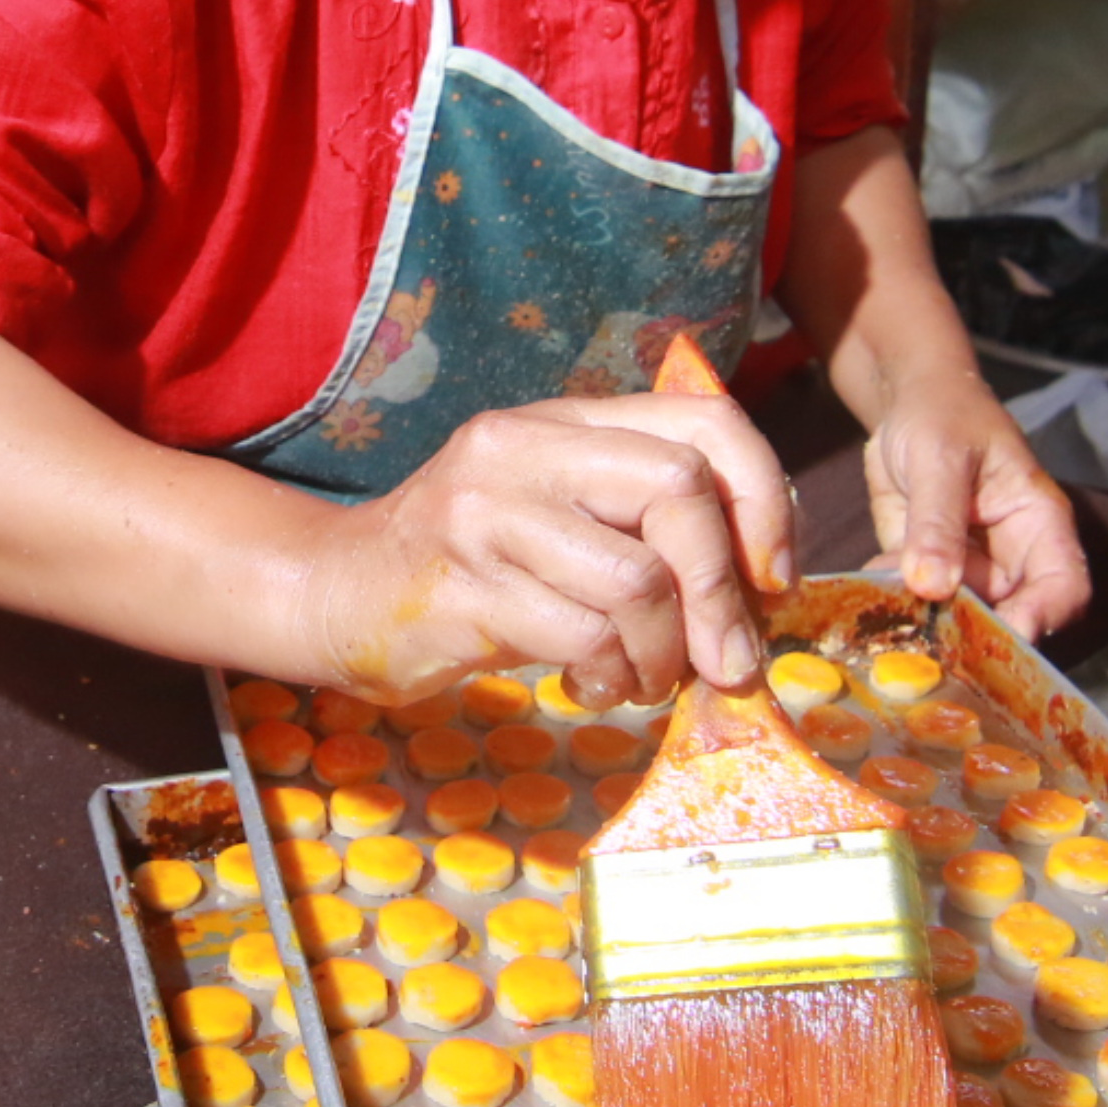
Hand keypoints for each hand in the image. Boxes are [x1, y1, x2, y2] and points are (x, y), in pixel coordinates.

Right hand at [292, 396, 800, 708]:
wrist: (336, 592)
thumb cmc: (472, 562)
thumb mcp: (558, 509)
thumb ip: (644, 519)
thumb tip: (764, 577)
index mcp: (564, 420)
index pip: (704, 420)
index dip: (764, 498)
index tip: (771, 576)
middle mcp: (525, 450)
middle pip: (679, 489)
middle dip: (722, 588)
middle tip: (728, 659)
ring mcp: (486, 516)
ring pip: (636, 579)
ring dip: (665, 651)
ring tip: (648, 678)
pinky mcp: (462, 591)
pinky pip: (582, 637)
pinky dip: (612, 675)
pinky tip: (597, 685)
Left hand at [860, 372, 1090, 640]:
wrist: (905, 404)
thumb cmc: (943, 414)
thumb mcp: (941, 457)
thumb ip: (938, 521)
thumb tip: (932, 586)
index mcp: (1039, 525)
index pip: (1064, 587)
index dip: (1042, 618)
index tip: (1002, 639)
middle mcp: (1012, 559)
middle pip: (1013, 618)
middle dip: (975, 637)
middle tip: (932, 642)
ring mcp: (970, 571)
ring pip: (961, 621)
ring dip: (927, 625)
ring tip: (893, 614)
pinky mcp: (929, 575)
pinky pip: (917, 605)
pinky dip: (894, 606)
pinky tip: (871, 588)